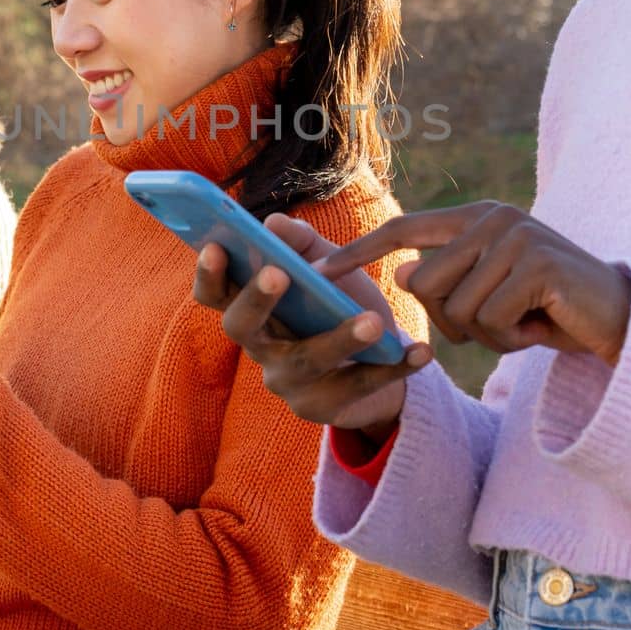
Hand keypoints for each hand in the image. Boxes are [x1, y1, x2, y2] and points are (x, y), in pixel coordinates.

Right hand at [191, 213, 431, 445]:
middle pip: (242, 327)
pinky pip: (360, 387)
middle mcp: (259, 348)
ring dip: (340, 339)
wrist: (378, 358)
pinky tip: (422, 353)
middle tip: (279, 274)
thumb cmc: (339, 304)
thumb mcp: (328, 268)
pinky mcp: (324, 408)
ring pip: (308, 360)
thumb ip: (303, 244)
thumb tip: (273, 221)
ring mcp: (288, 382)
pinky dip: (394, 368)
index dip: (208, 273)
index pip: (214, 294)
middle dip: (258, 299)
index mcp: (252, 310)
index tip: (215, 245)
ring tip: (373, 321)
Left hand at [318, 202, 630, 366]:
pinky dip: (512, 338)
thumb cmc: (547, 310)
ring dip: (488, 334)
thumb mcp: (489, 298)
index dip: (358, 251)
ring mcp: (516, 236)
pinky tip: (541, 325)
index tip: (318, 269)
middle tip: (501, 323)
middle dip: (455, 323)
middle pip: (424, 284)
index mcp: (475, 220)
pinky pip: (490, 321)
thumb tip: (401, 272)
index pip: (402, 230)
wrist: (621, 320)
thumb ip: (446, 283)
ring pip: (456, 308)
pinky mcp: (537, 263)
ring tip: (526, 320)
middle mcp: (492, 218)